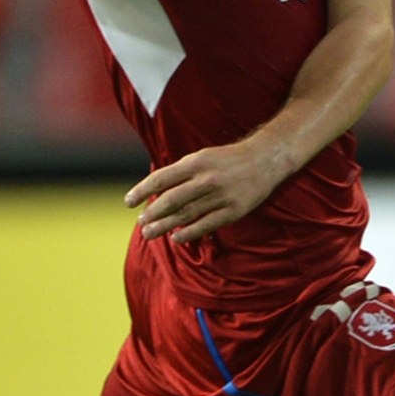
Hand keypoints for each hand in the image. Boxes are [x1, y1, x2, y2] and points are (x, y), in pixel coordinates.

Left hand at [126, 141, 284, 243]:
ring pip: (186, 214)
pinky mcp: (234, 210)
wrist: (265, 159)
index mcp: (196, 162)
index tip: (128, 202)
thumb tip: (156, 192)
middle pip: (171, 200)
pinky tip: (176, 238)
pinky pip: (206, 225)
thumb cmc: (228, 159)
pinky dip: (189, 233)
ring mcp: (221, 196)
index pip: (161, 178)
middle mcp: (206, 179)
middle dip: (152, 213)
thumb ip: (181, 173)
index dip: (142, 191)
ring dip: (165, 226)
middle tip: (140, 222)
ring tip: (149, 233)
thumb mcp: (203, 157)